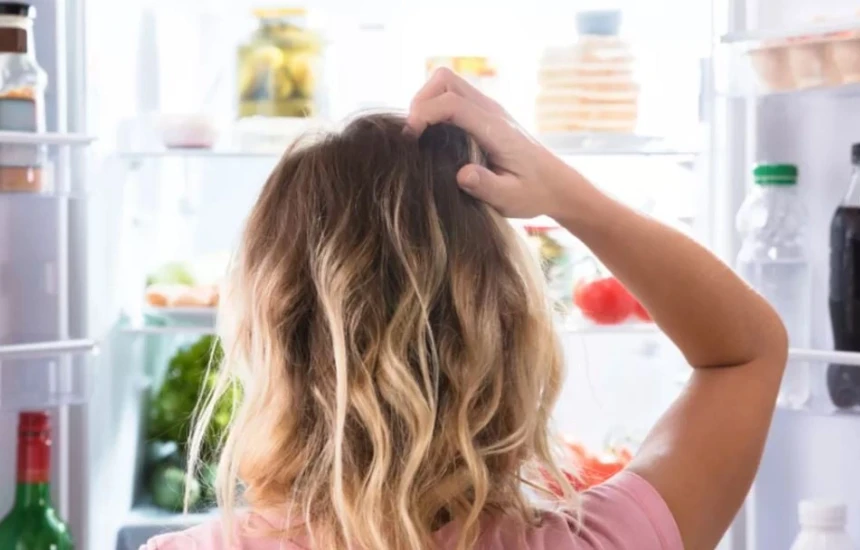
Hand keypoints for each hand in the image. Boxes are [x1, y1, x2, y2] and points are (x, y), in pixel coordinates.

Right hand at [406, 68, 586, 219]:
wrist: (556, 184)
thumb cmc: (533, 193)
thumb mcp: (510, 198)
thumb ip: (486, 186)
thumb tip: (462, 174)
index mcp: (495, 128)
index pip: (452, 103)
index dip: (424, 114)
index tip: (410, 139)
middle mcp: (490, 111)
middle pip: (445, 80)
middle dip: (420, 100)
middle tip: (412, 134)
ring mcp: (488, 109)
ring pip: (447, 83)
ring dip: (426, 102)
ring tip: (418, 134)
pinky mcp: (484, 114)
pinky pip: (453, 96)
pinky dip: (435, 107)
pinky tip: (432, 136)